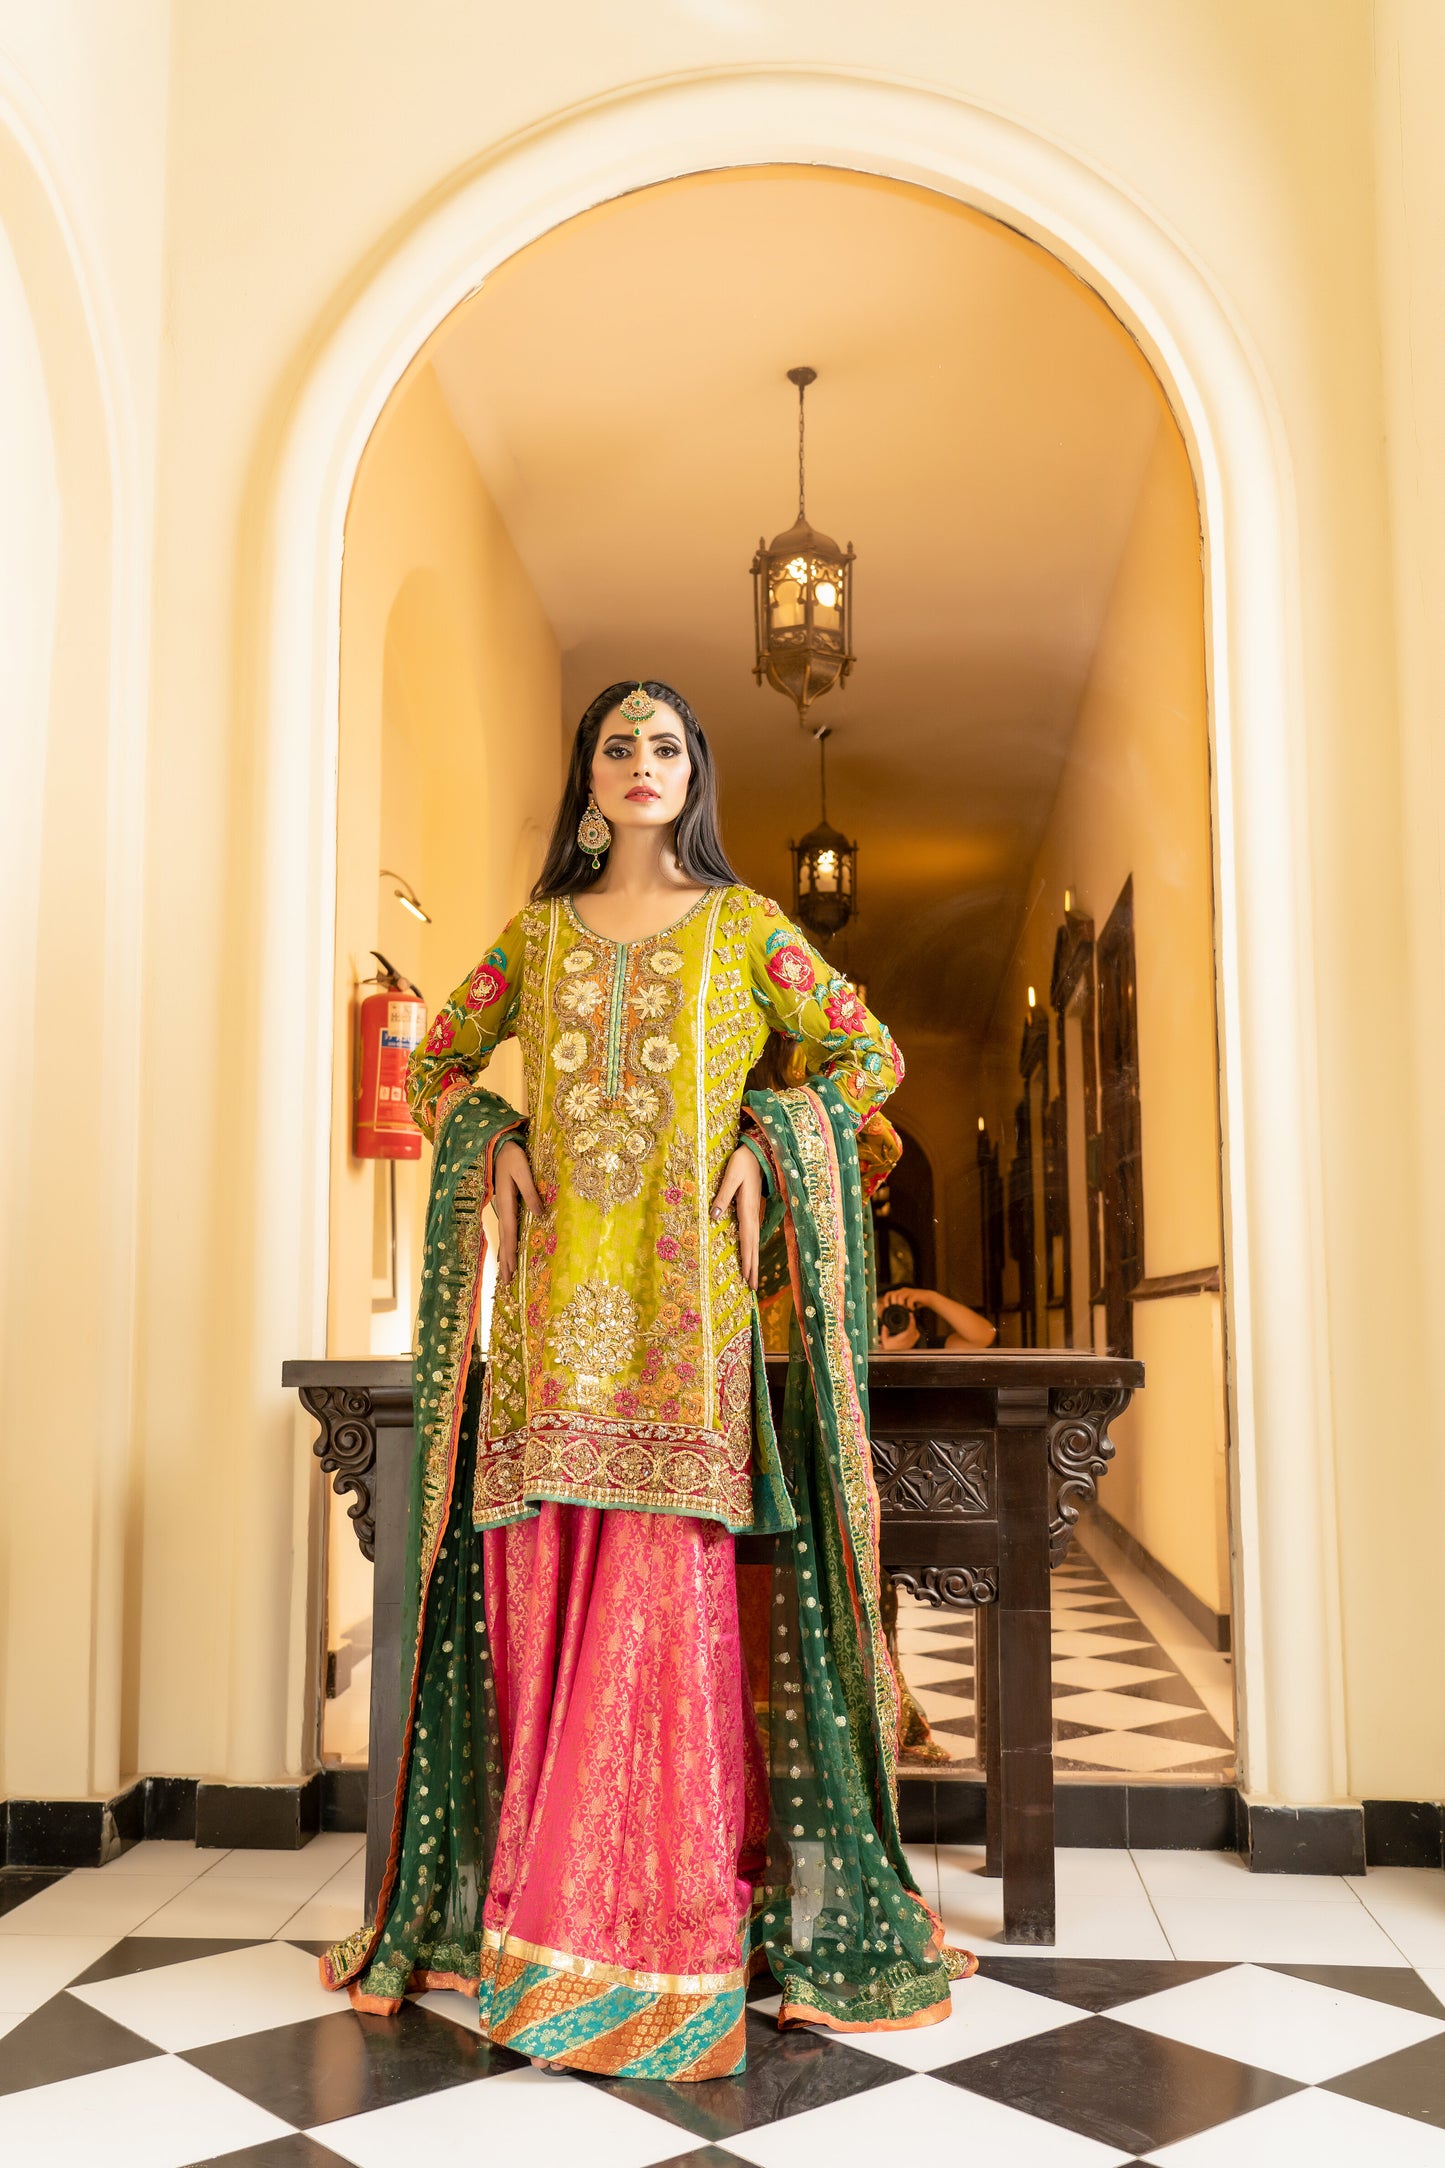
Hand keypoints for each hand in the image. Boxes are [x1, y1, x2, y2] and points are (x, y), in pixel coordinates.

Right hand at [494, 1140, 543, 1283]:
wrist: (498, 1146)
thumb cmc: (512, 1156)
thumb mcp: (523, 1171)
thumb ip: (530, 1192)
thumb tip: (540, 1214)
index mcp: (507, 1202)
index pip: (509, 1232)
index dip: (511, 1251)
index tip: (511, 1269)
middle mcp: (502, 1208)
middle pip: (504, 1239)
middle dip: (505, 1261)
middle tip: (506, 1282)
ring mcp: (502, 1207)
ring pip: (503, 1236)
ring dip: (504, 1255)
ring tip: (505, 1274)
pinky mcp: (505, 1204)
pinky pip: (505, 1229)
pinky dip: (505, 1243)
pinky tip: (506, 1251)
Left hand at [712, 1145, 762, 1289]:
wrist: (758, 1151)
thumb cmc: (743, 1161)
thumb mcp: (730, 1175)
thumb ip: (722, 1196)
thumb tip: (713, 1217)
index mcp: (747, 1208)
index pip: (747, 1239)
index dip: (747, 1259)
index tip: (746, 1277)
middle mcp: (753, 1214)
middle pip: (753, 1245)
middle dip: (753, 1267)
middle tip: (753, 1289)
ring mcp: (755, 1213)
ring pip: (755, 1241)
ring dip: (754, 1260)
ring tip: (753, 1278)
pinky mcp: (753, 1209)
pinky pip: (753, 1234)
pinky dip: (753, 1248)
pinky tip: (752, 1254)